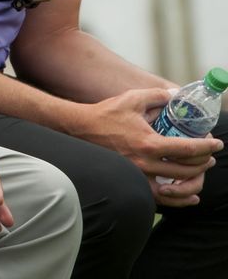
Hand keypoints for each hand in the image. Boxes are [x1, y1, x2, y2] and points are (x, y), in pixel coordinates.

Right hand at [68, 88, 221, 206]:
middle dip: (204, 162)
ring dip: (195, 181)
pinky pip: (163, 199)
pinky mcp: (132, 183)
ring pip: (178, 188)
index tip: (217, 144)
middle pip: (187, 170)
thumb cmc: (106, 114)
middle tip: (209, 155)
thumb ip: (158, 96)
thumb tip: (177, 95)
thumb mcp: (133, 99)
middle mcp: (146, 164)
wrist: (80, 129)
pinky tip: (189, 196)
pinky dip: (180, 199)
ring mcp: (139, 177)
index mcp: (149, 144)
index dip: (207, 146)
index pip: (188, 149)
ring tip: (200, 172)